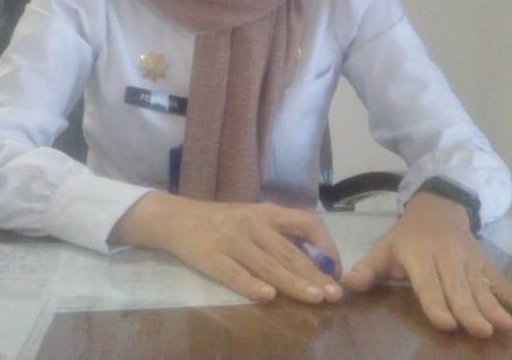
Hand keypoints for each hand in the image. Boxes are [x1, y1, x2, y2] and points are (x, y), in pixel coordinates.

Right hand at [110, 192, 342, 304]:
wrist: (175, 218)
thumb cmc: (222, 221)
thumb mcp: (254, 217)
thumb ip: (280, 234)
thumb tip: (317, 259)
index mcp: (268, 212)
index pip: (306, 223)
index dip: (326, 246)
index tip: (336, 270)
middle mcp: (253, 224)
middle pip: (289, 251)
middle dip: (315, 274)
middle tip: (335, 294)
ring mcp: (232, 240)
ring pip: (268, 264)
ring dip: (293, 283)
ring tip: (315, 299)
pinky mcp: (212, 257)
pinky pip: (234, 273)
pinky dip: (251, 285)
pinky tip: (267, 297)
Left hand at [343, 191, 511, 337]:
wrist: (437, 208)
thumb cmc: (406, 237)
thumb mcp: (384, 247)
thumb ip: (368, 268)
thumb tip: (347, 285)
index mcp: (419, 255)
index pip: (428, 283)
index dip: (436, 303)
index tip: (446, 324)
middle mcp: (446, 257)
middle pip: (458, 288)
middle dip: (470, 310)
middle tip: (481, 331)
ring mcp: (468, 259)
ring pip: (481, 285)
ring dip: (494, 305)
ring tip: (505, 325)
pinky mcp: (485, 261)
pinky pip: (500, 278)